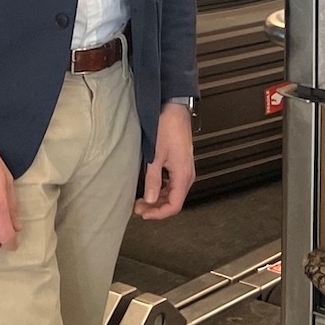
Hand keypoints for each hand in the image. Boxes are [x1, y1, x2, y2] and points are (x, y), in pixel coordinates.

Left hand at [135, 102, 194, 220]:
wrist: (175, 109)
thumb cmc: (166, 128)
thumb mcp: (155, 155)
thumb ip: (153, 180)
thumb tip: (149, 200)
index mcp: (183, 175)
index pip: (174, 205)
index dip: (158, 214)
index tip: (143, 214)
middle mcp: (187, 175)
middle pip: (174, 201)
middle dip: (156, 208)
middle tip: (138, 208)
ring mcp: (185, 170)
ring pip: (173, 194)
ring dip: (158, 200)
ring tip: (141, 200)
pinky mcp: (181, 165)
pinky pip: (173, 184)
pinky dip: (162, 190)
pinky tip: (150, 188)